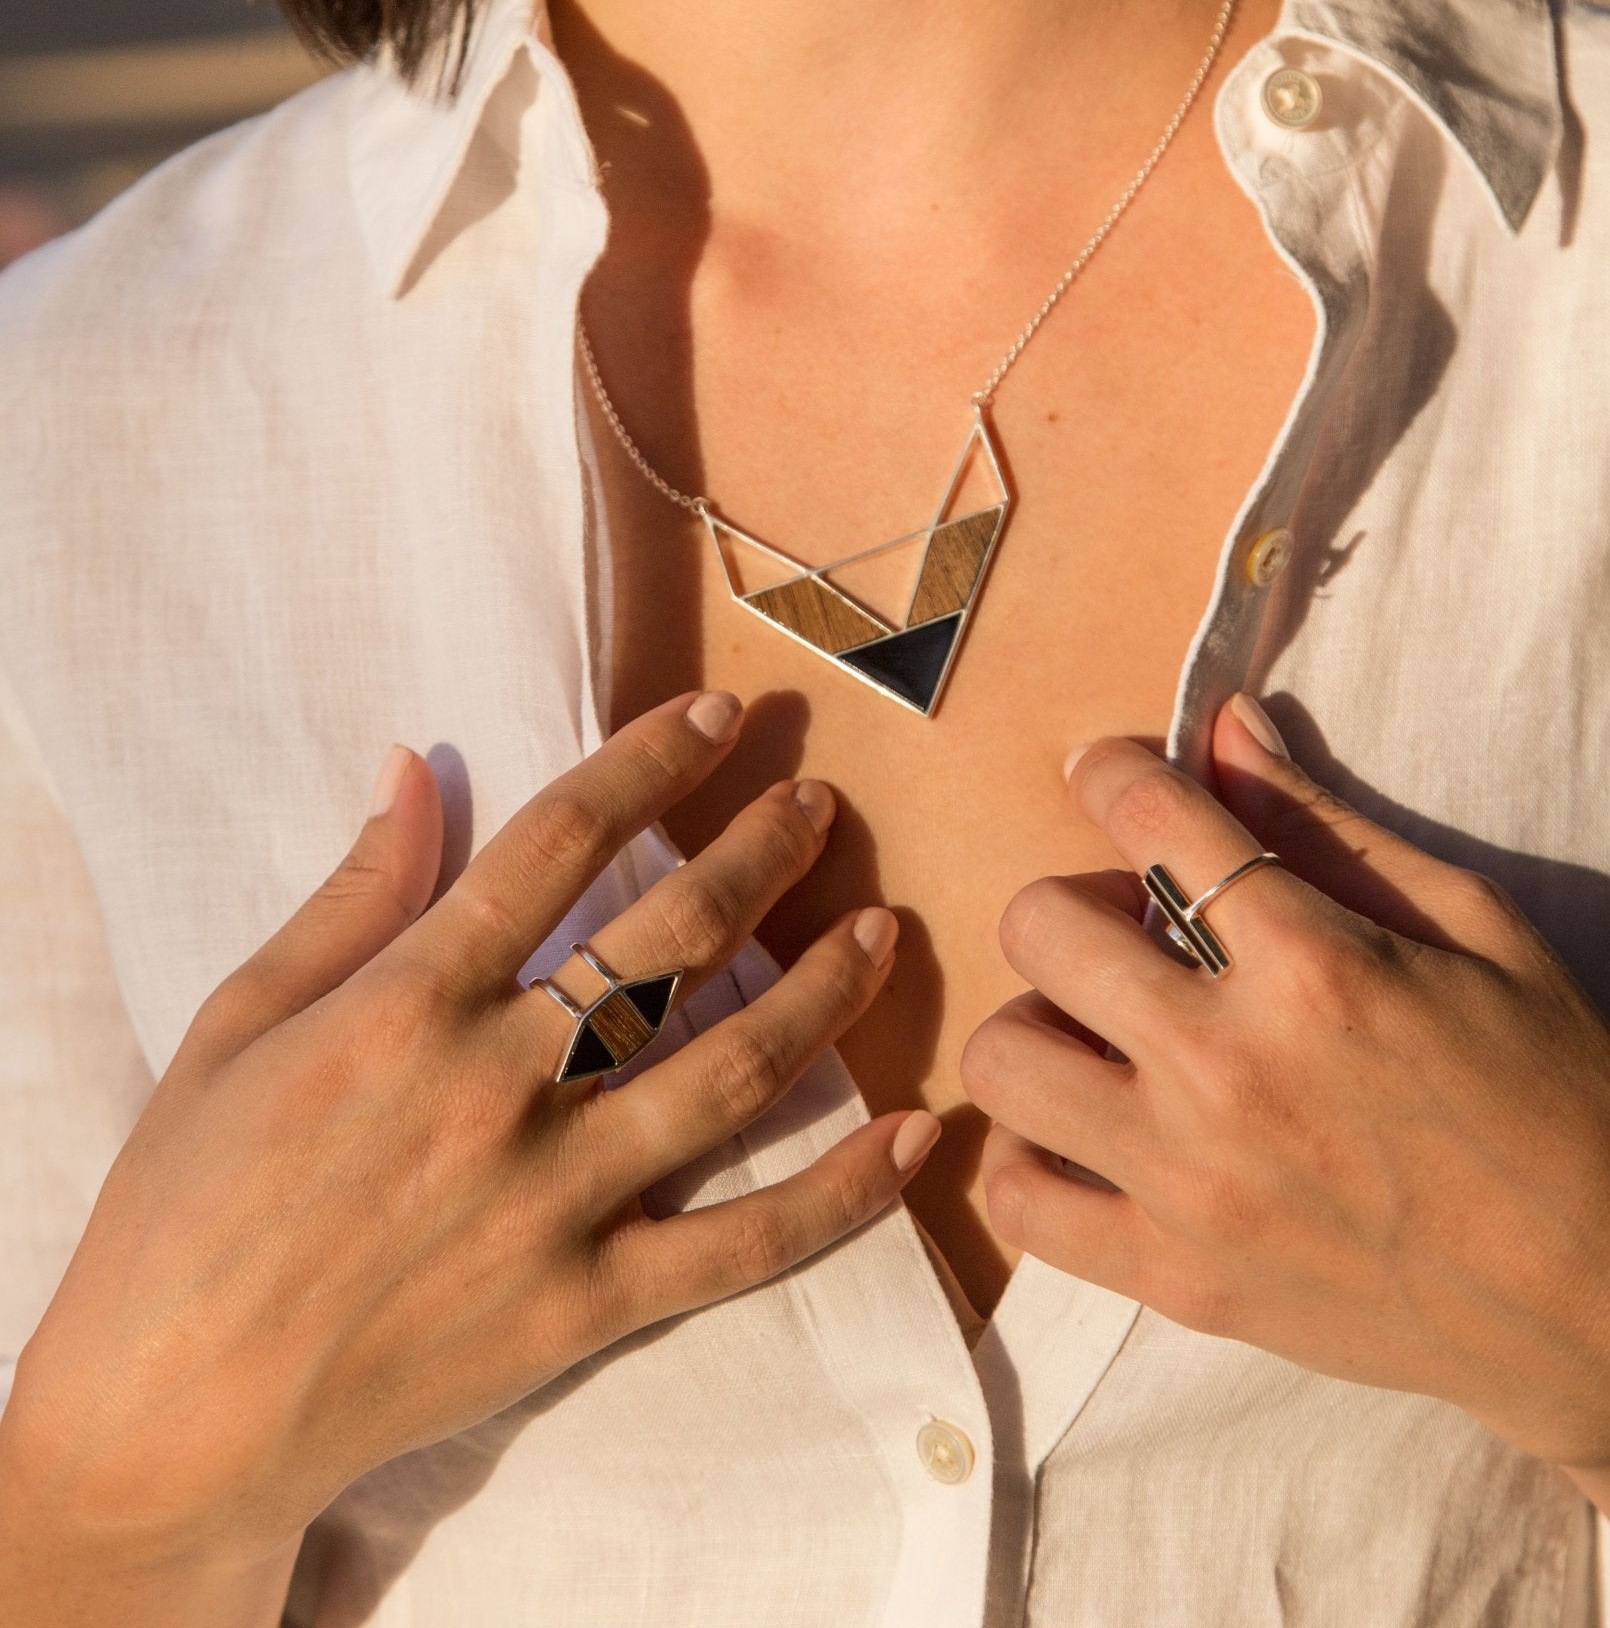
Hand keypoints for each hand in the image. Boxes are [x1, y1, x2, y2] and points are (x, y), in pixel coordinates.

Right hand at [0, 691, 931, 1597]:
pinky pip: (745, 1244)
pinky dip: (842, 1193)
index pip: (561, 841)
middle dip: (759, 856)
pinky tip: (918, 1134)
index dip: (652, 763)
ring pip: (730, 1071)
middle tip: (818, 806)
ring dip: (823, 993)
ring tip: (880, 929)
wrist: (172, 1410)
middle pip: (670, 940)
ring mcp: (556, 1198)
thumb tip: (412, 767)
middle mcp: (502, 1085)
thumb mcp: (239, 1021)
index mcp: (412, 999)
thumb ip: (349, 895)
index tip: (721, 718)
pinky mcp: (588, 1302)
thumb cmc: (186, 1203)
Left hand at [962, 693, 1609, 1500]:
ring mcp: (1190, 1184)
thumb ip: (1328, 827)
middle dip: (1074, 897)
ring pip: (1002, 1058)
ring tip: (1103, 1030)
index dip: (1111, 770)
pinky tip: (1086, 1132)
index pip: (1147, 816)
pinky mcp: (1175, 1281)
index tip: (1111, 773)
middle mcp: (1228, 1070)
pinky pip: (1018, 1202)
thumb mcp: (1474, 932)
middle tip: (1134, 927)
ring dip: (1039, 1019)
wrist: (1606, 1304)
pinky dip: (1029, 1154)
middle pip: (1041, 927)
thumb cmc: (1556, 1099)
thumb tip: (1226, 727)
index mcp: (1314, 968)